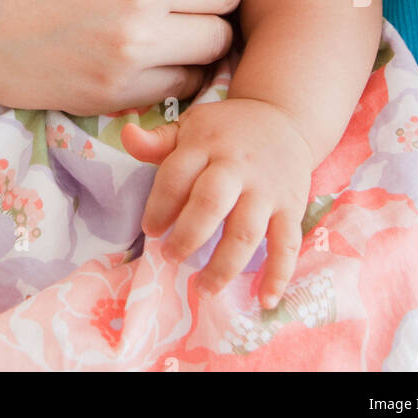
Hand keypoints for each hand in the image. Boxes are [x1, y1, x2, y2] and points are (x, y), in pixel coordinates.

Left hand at [122, 97, 312, 308]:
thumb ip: (157, 141)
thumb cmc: (226, 131)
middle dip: (187, 236)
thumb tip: (126, 135)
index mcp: (206, 144)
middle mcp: (237, 166)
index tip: (150, 230)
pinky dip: (278, 275)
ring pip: (246, 231)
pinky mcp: (291, 207)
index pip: (176, 176)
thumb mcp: (191, 126)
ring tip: (203, 289)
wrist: (283, 117)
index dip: (159, 206)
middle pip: (210, 203)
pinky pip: (287, 244)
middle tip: (171, 257)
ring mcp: (267, 189)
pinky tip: (264, 300)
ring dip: (224, 265)